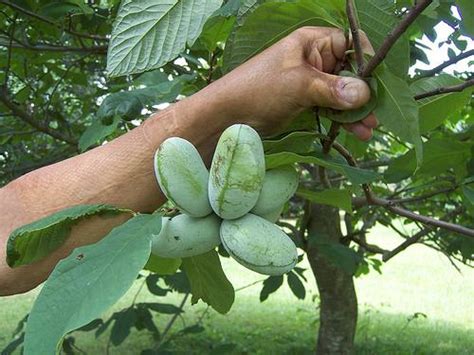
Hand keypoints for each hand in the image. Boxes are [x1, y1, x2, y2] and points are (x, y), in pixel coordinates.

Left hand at [206, 26, 377, 139]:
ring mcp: (310, 82)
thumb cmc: (259, 89)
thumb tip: (365, 93)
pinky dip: (342, 119)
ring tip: (368, 130)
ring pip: (342, 93)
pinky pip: (331, 107)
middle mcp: (314, 59)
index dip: (366, 62)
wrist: (228, 116)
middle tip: (376, 115)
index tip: (377, 85)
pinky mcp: (305, 102)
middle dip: (364, 93)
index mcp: (312, 43)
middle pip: (350, 72)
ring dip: (356, 111)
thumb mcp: (299, 85)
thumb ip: (333, 88)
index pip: (351, 44)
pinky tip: (356, 132)